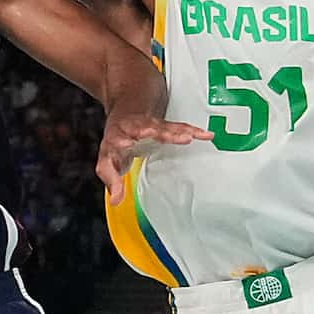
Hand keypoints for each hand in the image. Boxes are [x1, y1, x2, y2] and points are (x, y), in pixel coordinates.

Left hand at [96, 106, 210, 203]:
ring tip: (189, 136)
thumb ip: (112, 179)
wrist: (126, 114)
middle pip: (145, 129)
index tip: (125, 143)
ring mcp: (151, 125)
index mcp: (118, 136)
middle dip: (155, 132)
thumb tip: (115, 200)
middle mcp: (135, 128)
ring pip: (165, 127)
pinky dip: (193, 131)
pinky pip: (180, 128)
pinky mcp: (166, 125)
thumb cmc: (117, 141)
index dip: (121, 141)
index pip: (117, 140)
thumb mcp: (108, 161)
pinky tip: (205, 135)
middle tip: (166, 135)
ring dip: (177, 132)